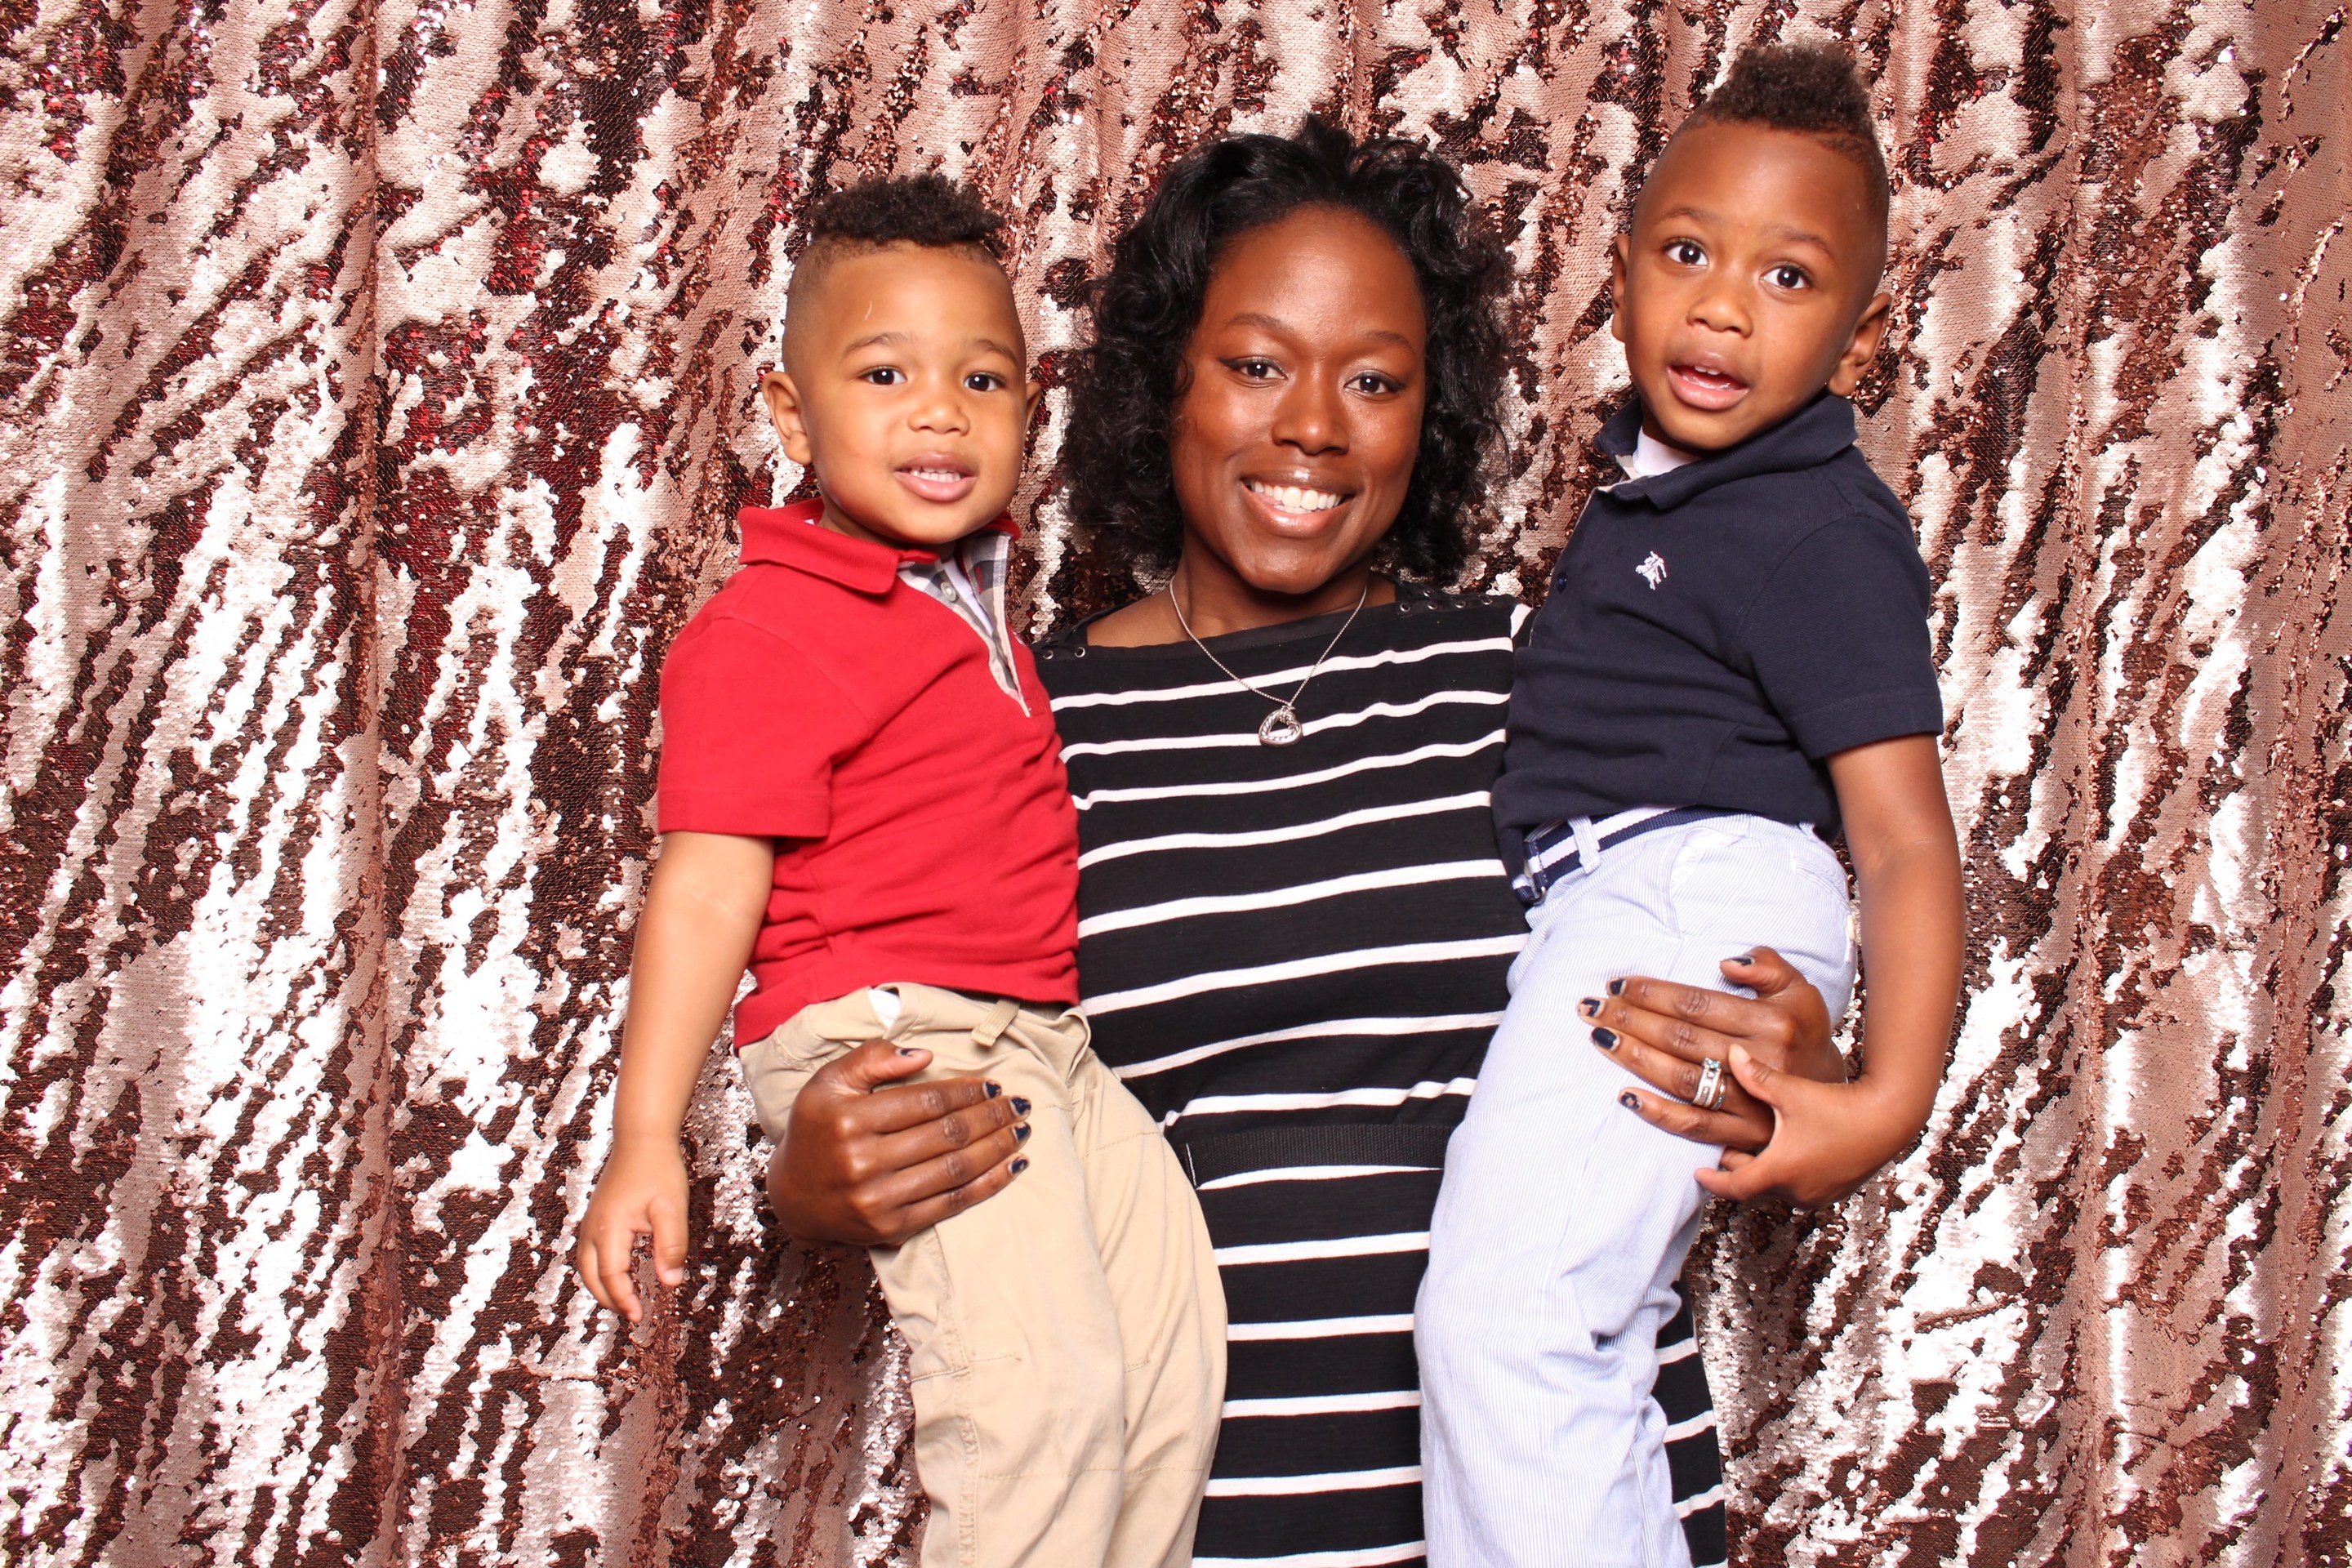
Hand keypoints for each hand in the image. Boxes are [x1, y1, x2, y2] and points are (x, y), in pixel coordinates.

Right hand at [576, 1134, 690, 1323]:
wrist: (642, 1137)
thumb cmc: (659, 1170)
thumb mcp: (672, 1208)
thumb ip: (671, 1246)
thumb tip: (670, 1282)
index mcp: (608, 1228)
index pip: (611, 1275)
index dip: (624, 1299)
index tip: (639, 1317)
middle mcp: (592, 1228)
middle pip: (590, 1275)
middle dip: (608, 1299)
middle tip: (632, 1314)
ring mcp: (590, 1221)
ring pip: (586, 1265)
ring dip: (602, 1286)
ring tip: (625, 1300)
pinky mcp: (595, 1216)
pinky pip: (590, 1252)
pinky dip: (600, 1270)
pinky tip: (619, 1274)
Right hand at [765, 1039, 1029, 1246]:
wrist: (792, 1197)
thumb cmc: (817, 1129)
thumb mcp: (830, 1083)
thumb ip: (872, 1059)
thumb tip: (925, 1055)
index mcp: (849, 1119)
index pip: (926, 1101)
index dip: (967, 1090)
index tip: (994, 1083)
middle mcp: (862, 1161)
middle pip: (947, 1134)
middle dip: (991, 1116)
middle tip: (1019, 1103)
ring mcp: (878, 1199)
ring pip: (955, 1168)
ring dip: (997, 1147)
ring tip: (1022, 1130)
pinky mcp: (892, 1227)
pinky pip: (952, 1203)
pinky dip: (989, 1185)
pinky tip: (1013, 1167)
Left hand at [1581, 947, 1845, 1164]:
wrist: (1840, 1105)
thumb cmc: (1806, 1039)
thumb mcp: (1801, 993)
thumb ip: (1770, 967)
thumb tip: (1728, 963)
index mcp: (1773, 1023)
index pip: (1697, 1004)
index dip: (1653, 993)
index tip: (1617, 984)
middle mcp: (1760, 1062)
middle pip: (1681, 1039)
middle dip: (1630, 1019)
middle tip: (1592, 1008)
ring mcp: (1751, 1103)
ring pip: (1680, 1078)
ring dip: (1633, 1057)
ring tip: (1599, 1038)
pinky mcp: (1744, 1137)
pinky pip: (1694, 1125)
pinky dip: (1657, 1112)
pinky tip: (1625, 1094)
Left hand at [1691, 1047, 1910, 1206]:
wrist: (1890, 1118)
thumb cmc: (1840, 1106)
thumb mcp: (1793, 1091)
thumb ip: (1757, 1076)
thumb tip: (1730, 1052)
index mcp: (1780, 1170)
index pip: (1734, 1187)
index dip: (1712, 1180)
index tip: (1698, 1173)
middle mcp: (1797, 1190)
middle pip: (1754, 1188)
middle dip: (1737, 1172)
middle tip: (1722, 1153)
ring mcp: (1818, 1194)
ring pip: (1777, 1189)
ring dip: (1763, 1173)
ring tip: (1751, 1150)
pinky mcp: (1835, 1190)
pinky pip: (1800, 1188)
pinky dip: (1787, 1175)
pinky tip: (1788, 1152)